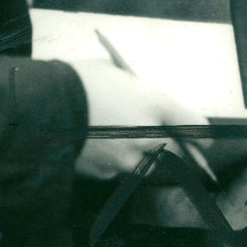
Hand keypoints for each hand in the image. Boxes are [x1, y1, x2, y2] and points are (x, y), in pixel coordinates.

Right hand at [67, 59, 211, 180]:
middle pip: (176, 152)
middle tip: (150, 132)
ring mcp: (128, 159)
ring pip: (147, 164)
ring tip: (116, 135)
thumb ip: (137, 90)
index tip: (200, 137)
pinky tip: (97, 144)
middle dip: (168, 144)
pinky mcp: (108, 174)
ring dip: (140, 154)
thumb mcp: (116, 72)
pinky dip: (114, 161)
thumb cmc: (81, 81)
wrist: (46, 106)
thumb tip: (143, 97)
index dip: (200, 134)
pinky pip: (119, 170)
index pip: (197, 127)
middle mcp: (149, 137)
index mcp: (156, 105)